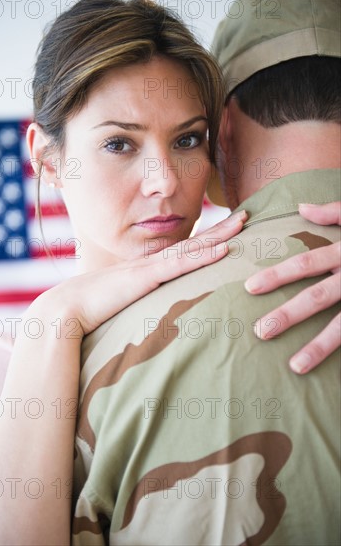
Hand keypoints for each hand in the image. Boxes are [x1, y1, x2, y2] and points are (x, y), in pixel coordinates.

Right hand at [36, 210, 247, 335]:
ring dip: (219, 235)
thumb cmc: (93, 308)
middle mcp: (153, 262)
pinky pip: (181, 264)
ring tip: (243, 223)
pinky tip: (224, 249)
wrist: (68, 308)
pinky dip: (203, 255)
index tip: (229, 230)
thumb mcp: (123, 303)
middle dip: (222, 228)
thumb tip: (154, 311)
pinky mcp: (146, 278)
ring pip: (192, 247)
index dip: (209, 239)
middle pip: (194, 242)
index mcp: (149, 268)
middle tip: (247, 215)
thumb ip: (140, 302)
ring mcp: (150, 267)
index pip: (185, 250)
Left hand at [245, 202, 340, 373]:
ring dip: (319, 347)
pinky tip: (334, 375)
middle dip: (288, 315)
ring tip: (295, 367)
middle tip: (260, 332)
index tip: (250, 288)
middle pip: (318, 298)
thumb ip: (334, 212)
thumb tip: (302, 208)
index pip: (305, 264)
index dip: (277, 276)